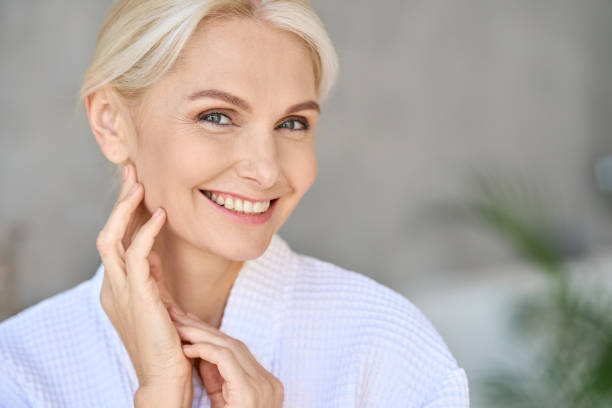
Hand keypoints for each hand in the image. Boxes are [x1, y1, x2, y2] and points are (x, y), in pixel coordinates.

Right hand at [96, 163, 192, 406]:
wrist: (166, 377)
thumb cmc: (167, 342)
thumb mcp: (157, 302)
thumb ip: (151, 278)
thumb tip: (154, 254)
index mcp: (117, 288)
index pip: (115, 240)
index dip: (123, 212)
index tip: (137, 187)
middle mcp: (113, 287)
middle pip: (108, 233)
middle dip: (119, 202)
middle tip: (132, 172)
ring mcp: (121, 292)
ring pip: (112, 239)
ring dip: (126, 209)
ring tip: (139, 183)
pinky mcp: (138, 297)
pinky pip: (136, 255)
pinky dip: (146, 231)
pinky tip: (160, 214)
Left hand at [169, 307, 283, 407]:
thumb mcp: (222, 402)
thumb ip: (216, 379)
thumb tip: (197, 352)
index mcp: (266, 385)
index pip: (237, 350)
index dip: (211, 335)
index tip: (189, 323)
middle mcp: (269, 383)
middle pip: (234, 344)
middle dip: (203, 328)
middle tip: (178, 315)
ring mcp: (263, 387)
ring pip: (230, 347)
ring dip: (200, 335)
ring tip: (177, 327)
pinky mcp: (249, 392)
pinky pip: (226, 359)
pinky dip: (204, 350)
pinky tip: (186, 347)